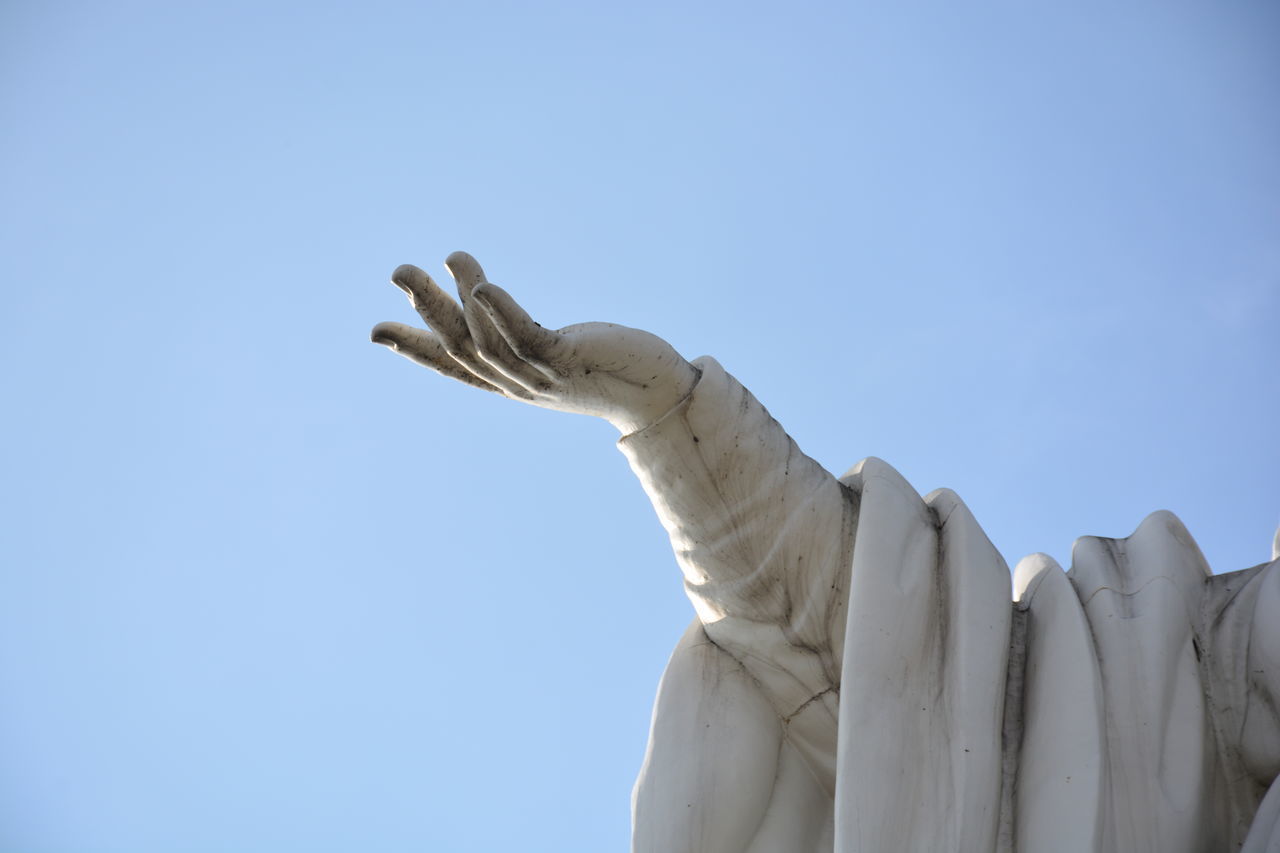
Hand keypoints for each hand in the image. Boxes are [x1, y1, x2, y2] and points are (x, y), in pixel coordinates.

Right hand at [371, 252, 698, 433]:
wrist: (660, 391)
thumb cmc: (606, 364)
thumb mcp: (550, 351)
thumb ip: (515, 334)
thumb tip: (482, 302)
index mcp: (510, 381)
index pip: (454, 366)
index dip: (415, 349)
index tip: (376, 332)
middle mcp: (518, 384)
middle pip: (461, 348)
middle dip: (427, 310)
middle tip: (399, 271)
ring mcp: (541, 376)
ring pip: (487, 340)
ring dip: (460, 298)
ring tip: (449, 256)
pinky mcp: (567, 360)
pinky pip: (526, 338)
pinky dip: (501, 312)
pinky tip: (482, 286)